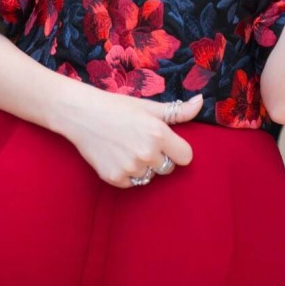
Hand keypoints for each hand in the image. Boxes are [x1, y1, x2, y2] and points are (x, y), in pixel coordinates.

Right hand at [59, 82, 203, 188]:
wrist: (83, 114)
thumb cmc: (118, 107)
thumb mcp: (148, 107)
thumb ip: (177, 111)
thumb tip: (201, 102)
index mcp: (158, 134)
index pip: (186, 157)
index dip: (177, 150)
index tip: (165, 143)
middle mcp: (147, 153)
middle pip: (168, 168)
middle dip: (160, 158)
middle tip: (141, 141)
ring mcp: (130, 168)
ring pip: (149, 176)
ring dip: (143, 166)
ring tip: (127, 147)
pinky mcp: (115, 178)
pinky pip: (132, 183)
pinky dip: (127, 174)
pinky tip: (117, 156)